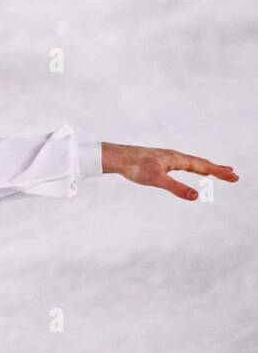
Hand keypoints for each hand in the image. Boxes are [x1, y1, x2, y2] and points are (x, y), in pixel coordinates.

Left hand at [102, 143, 237, 199]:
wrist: (117, 157)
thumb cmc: (135, 167)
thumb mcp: (157, 179)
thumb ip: (177, 188)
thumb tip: (196, 196)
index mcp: (177, 159)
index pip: (203, 166)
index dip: (219, 172)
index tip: (234, 177)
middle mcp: (174, 156)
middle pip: (201, 163)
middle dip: (217, 169)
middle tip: (234, 175)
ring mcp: (168, 158)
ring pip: (192, 163)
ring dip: (207, 167)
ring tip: (219, 170)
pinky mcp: (160, 161)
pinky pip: (183, 164)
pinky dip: (194, 167)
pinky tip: (193, 168)